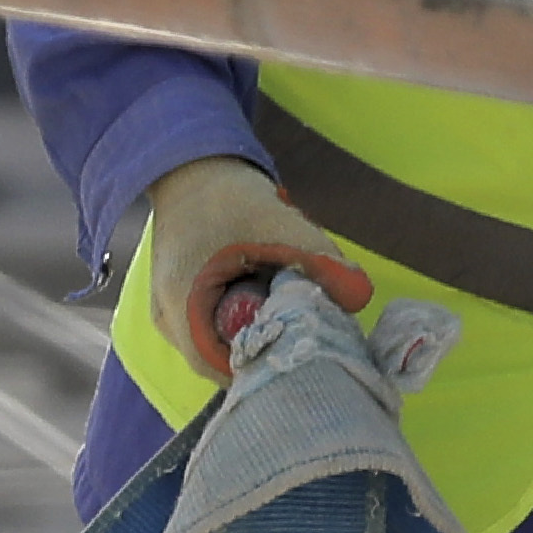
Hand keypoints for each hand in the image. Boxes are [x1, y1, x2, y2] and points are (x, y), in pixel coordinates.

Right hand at [144, 155, 370, 385]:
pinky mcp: (189, 299)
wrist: (192, 164)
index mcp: (182, 310)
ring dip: (263, 326)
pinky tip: (276, 291)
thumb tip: (360, 297)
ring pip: (226, 339)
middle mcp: (172, 322)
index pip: (224, 368)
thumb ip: (318, 261)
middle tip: (312, 328)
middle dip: (271, 344)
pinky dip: (251, 313)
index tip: (308, 351)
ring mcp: (177, 312)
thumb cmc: (226, 195)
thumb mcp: (277, 224)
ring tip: (297, 305)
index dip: (268, 365)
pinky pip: (222, 321)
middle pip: (226, 357)